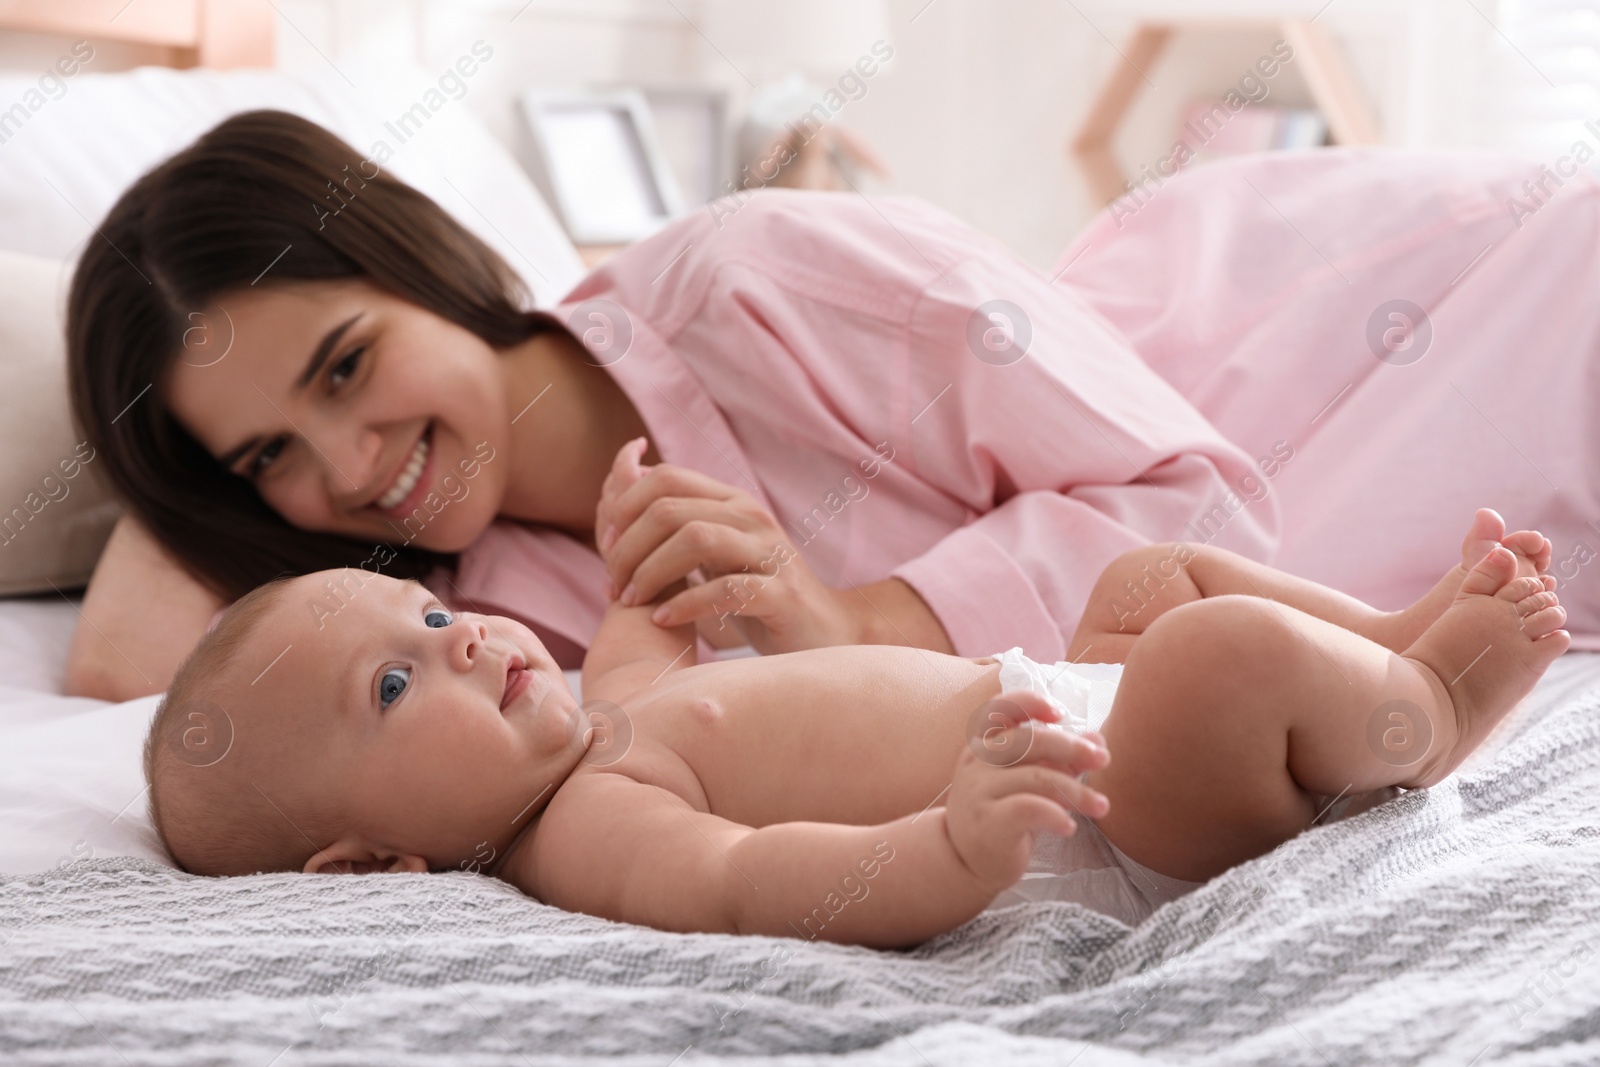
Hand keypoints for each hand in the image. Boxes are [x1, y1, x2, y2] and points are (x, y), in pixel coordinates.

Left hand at [593, 438, 861, 652]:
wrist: (826, 632)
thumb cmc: (758, 595)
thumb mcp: (715, 554)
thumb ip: (677, 526)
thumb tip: (625, 485)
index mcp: (732, 502)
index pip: (666, 479)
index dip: (624, 508)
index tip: (605, 548)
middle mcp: (751, 518)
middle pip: (670, 508)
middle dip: (628, 547)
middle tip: (613, 585)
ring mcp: (770, 553)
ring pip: (695, 538)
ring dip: (651, 571)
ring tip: (632, 601)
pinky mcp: (782, 594)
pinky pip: (726, 589)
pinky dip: (685, 604)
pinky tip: (663, 619)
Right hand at [944, 691, 1110, 892]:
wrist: (965, 861)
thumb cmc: (1000, 814)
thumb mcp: (1026, 781)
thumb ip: (1058, 758)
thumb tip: (1098, 738)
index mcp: (983, 744)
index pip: (1000, 710)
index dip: (1031, 703)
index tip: (1061, 714)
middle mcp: (977, 762)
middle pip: (1029, 741)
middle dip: (1072, 747)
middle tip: (1103, 760)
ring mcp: (979, 791)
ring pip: (1036, 777)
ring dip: (1076, 791)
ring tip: (1101, 806)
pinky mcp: (988, 822)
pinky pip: (1028, 808)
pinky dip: (1056, 815)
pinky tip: (1070, 827)